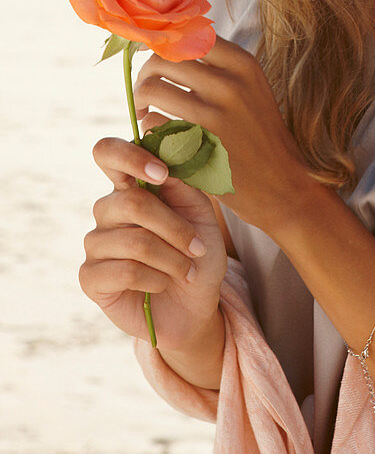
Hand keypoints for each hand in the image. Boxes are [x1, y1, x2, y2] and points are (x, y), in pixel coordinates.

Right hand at [80, 137, 227, 350]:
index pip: (107, 152)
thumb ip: (182, 182)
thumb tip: (163, 155)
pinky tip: (162, 284)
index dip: (131, 156)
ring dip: (172, 258)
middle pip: (131, 202)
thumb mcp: (201, 213)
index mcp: (131, 185)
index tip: (163, 173)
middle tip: (199, 247)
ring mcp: (95, 243)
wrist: (196, 305)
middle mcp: (107, 210)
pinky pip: (124, 271)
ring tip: (188, 270)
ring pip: (133, 240)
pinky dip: (155, 278)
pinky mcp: (90, 277)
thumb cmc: (197, 253)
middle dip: (174, 227)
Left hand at [133, 37, 315, 236]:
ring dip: (140, 100)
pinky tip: (159, 137)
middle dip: (145, 74)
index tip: (152, 55)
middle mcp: (230, 84)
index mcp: (243, 64)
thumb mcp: (249, 88)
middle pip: (163, 59)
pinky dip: (148, 129)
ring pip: (153, 89)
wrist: (283, 184)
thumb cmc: (259, 133)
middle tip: (145, 90)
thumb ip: (216, 65)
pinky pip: (153, 124)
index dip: (164, 42)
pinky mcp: (198, 147)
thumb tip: (166, 42)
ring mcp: (215, 116)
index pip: (188, 34)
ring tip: (143, 111)